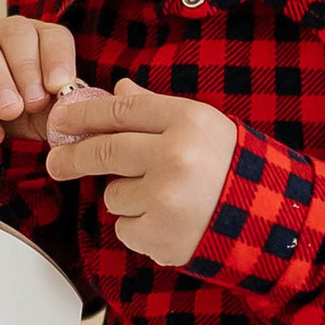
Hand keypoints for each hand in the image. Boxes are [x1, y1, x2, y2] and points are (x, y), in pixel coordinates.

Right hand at [0, 15, 81, 148]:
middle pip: (15, 33)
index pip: (52, 36)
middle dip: (26, 68)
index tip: (59, 86)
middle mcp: (2, 33)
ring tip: (9, 112)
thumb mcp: (47, 114)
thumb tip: (87, 115)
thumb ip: (64, 111)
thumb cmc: (23, 113)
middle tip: (34, 102)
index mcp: (37, 38)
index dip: (57, 58)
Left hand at [44, 77, 237, 268]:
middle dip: (73, 156)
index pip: (120, 111)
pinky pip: (124, 227)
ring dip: (126, 197)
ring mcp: (166, 197)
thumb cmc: (231, 168)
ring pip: (113, 194)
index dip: (83, 114)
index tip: (60, 118)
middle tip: (56, 161)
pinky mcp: (160, 234)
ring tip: (164, 198)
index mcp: (187, 122)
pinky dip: (138, 227)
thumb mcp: (202, 127)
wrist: (268, 220)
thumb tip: (118, 90)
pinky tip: (168, 221)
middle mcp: (175, 156)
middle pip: (104, 151)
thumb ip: (155, 110)